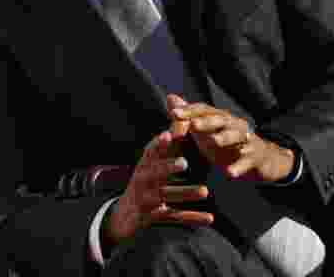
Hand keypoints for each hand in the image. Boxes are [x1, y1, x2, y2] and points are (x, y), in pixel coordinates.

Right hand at [104, 128, 212, 247]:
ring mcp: (146, 200)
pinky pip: (174, 217)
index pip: (151, 153)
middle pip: (154, 173)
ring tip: (205, 191)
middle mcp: (143, 181)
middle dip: (168, 167)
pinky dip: (192, 218)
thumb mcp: (152, 163)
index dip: (159, 144)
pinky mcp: (153, 217)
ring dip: (185, 193)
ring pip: (165, 195)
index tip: (168, 135)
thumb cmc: (144, 183)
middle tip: (185, 163)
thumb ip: (167, 144)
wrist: (123, 216)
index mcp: (144, 165)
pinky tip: (210, 218)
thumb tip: (179, 116)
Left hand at [167, 94, 293, 182]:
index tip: (174, 113)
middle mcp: (234, 124)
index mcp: (220, 118)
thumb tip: (170, 98)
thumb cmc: (227, 144)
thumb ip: (188, 117)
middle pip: (220, 120)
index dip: (190, 111)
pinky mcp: (255, 157)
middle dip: (206, 122)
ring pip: (237, 136)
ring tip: (213, 141)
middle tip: (193, 125)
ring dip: (225, 138)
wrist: (261, 160)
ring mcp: (246, 140)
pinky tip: (229, 173)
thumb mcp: (206, 132)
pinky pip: (247, 161)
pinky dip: (238, 167)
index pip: (204, 110)